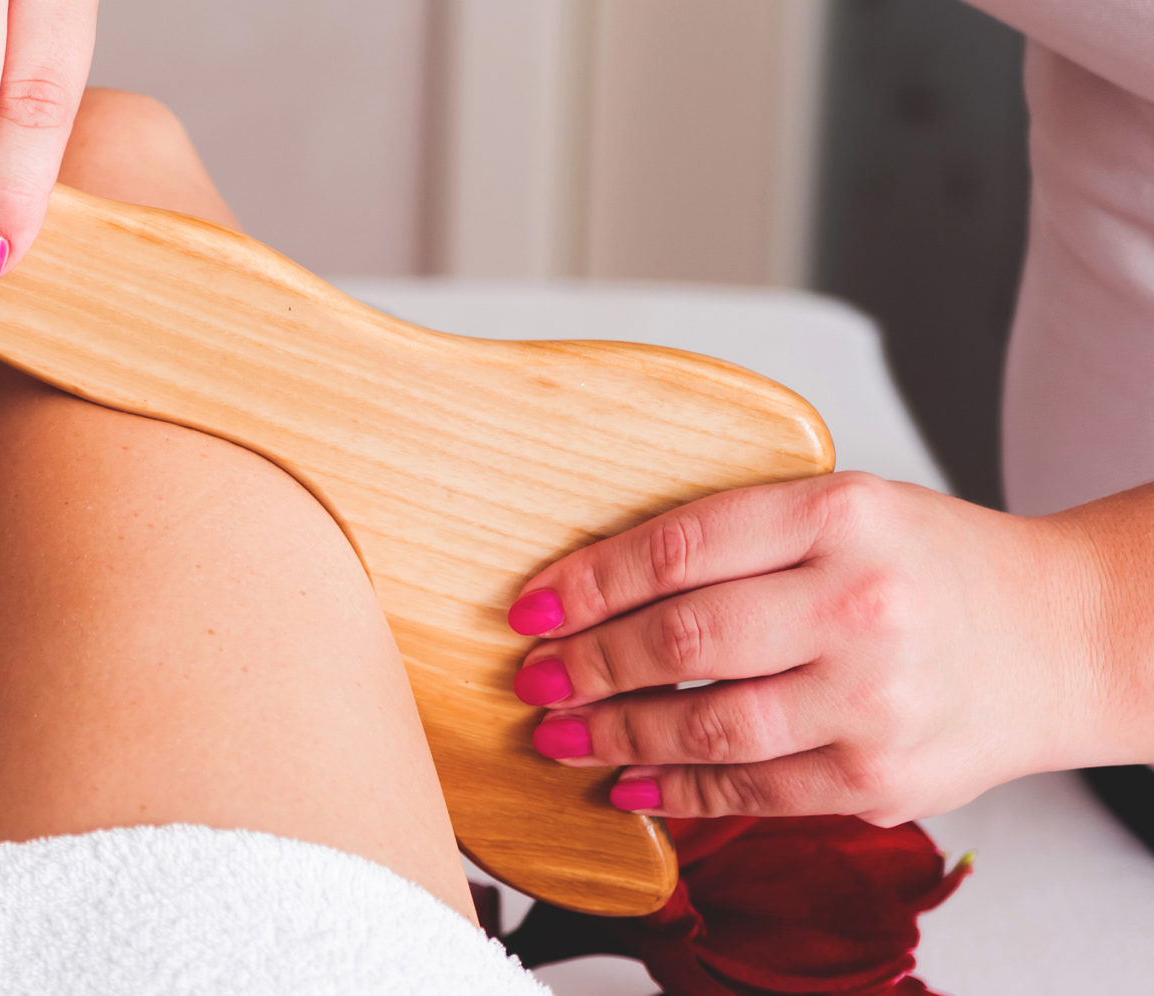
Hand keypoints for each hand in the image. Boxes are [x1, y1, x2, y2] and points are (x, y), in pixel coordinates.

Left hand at [503, 471, 1134, 825]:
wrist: (1067, 636)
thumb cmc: (934, 567)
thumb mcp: (847, 511)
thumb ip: (741, 540)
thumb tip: (595, 585)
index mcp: (842, 515)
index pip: (679, 549)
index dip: (587, 583)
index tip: (529, 608)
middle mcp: (860, 604)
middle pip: (681, 640)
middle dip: (588, 664)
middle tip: (534, 676)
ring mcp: (873, 698)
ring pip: (706, 725)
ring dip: (615, 735)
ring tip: (561, 733)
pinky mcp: (881, 777)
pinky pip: (752, 791)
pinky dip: (677, 794)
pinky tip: (629, 784)